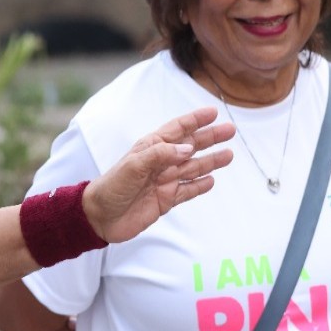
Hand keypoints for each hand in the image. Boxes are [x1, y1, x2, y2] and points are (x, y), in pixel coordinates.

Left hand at [83, 106, 234, 243]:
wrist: (100, 218)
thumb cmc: (111, 187)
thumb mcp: (133, 166)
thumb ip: (161, 155)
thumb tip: (188, 148)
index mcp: (150, 149)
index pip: (176, 130)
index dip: (194, 120)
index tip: (213, 112)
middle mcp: (160, 163)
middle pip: (190, 146)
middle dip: (210, 138)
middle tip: (230, 130)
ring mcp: (164, 181)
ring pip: (193, 168)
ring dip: (210, 161)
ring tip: (229, 155)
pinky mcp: (166, 200)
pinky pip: (187, 191)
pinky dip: (200, 186)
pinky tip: (212, 181)